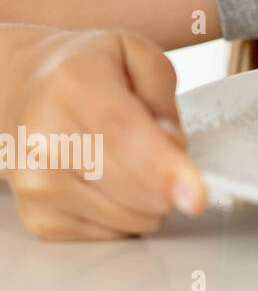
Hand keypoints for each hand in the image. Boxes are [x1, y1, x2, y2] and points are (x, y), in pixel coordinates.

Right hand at [1, 26, 207, 239]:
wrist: (28, 88)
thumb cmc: (89, 70)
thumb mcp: (139, 55)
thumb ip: (164, 99)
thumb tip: (174, 148)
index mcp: (72, 84)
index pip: (122, 134)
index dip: (163, 169)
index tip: (196, 197)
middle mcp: (44, 137)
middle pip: (130, 185)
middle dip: (169, 178)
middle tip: (161, 146)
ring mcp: (34, 183)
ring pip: (128, 217)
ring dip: (150, 198)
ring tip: (129, 159)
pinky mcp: (39, 218)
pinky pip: (112, 234)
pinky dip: (127, 213)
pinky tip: (110, 181)